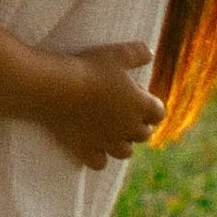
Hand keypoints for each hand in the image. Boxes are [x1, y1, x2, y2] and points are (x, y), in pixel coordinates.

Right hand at [40, 43, 160, 170]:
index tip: (137, 94)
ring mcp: (108, 142)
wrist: (58, 89)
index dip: (150, 105)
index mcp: (140, 105)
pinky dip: (98, 156)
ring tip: (109, 130)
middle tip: (121, 111)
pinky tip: (91, 144)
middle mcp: (128, 128)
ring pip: (125, 152)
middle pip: (144, 134)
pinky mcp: (87, 150)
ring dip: (121, 143)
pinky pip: (99, 163)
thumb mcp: (116, 54)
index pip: (158, 113)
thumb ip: (137, 53)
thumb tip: (150, 53)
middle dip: (137, 124)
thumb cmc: (89, 68)